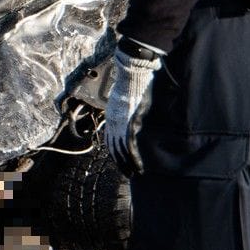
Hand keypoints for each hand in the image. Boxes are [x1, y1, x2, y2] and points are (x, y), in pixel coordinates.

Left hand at [102, 43, 162, 176]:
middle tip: (128, 174)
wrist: (131, 75)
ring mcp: (120, 124)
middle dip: (121, 164)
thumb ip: (127, 107)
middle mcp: (113, 123)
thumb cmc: (131, 82)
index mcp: (112, 118)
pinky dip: (134, 159)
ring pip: (121, 151)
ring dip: (127, 165)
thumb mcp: (124, 98)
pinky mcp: (129, 124)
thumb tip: (133, 109)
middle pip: (114, 149)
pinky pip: (130, 146)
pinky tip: (138, 167)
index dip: (115, 153)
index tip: (120, 162)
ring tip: (134, 174)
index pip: (110, 141)